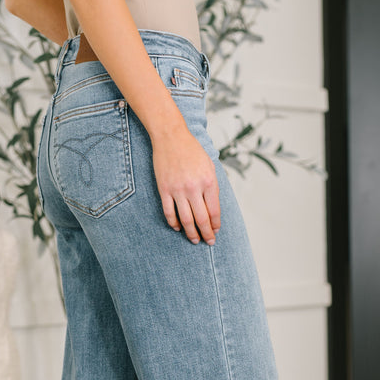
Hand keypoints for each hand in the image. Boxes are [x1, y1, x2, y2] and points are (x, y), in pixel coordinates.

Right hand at [152, 126, 220, 244]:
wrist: (171, 137)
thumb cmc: (192, 151)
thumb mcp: (210, 166)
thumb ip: (213, 187)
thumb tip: (214, 209)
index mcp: (208, 182)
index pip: (214, 211)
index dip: (215, 225)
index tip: (216, 231)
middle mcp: (194, 188)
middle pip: (201, 219)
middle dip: (206, 234)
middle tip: (209, 242)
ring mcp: (178, 189)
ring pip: (186, 219)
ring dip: (191, 233)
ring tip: (194, 240)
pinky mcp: (164, 189)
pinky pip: (169, 212)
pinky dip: (174, 223)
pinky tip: (177, 228)